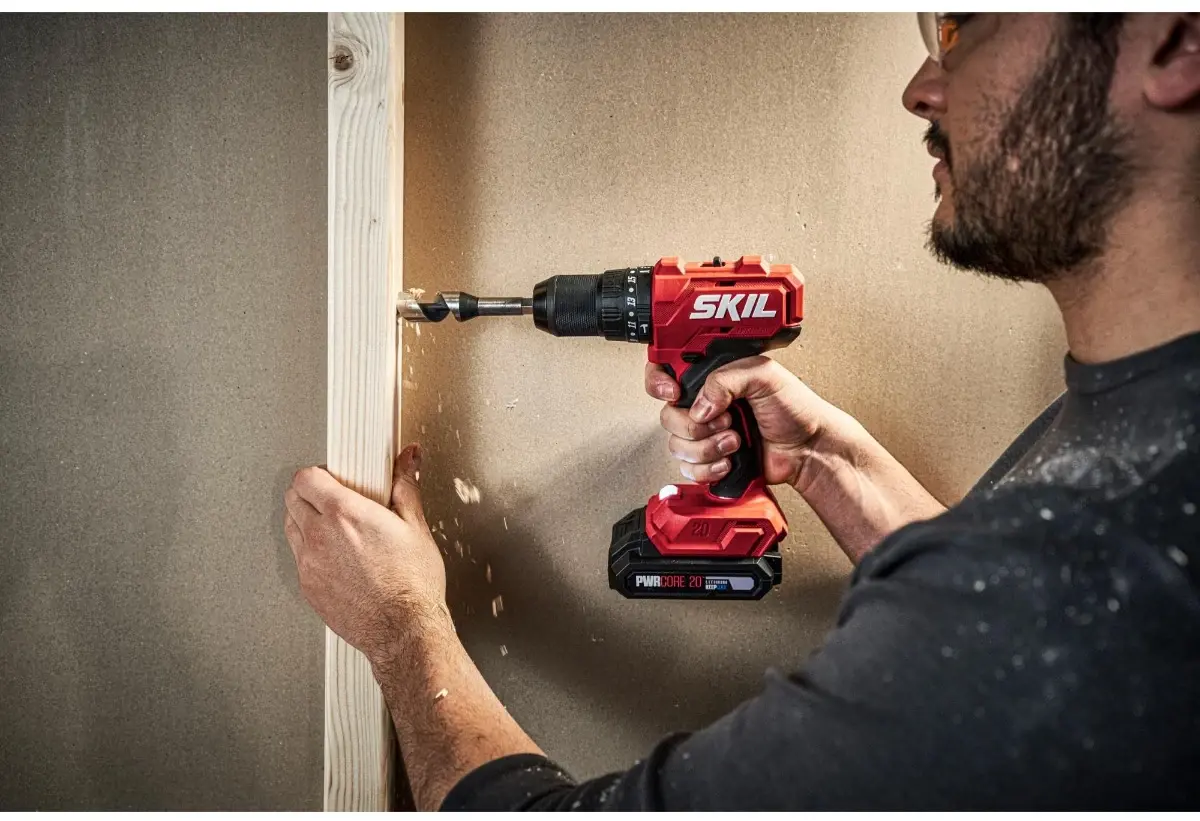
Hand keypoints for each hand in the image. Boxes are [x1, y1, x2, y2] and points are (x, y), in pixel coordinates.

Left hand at [284, 444, 447, 664]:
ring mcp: (310, 564)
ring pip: (291, 528)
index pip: (306, 478)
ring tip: (335, 529)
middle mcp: (320, 536)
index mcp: (345, 514)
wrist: (404, 631)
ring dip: (306, 521)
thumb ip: (405, 486)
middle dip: (309, 494)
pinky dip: (311, 552)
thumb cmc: (413, 584)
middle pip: (292, 499)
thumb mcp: (416, 527)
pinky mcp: (309, 588)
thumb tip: (408, 459)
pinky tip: (337, 558)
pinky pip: (299, 559)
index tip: (332, 477)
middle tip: (332, 499)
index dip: (318, 473)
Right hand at [645, 356, 846, 489]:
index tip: (674, 393)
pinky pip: (688, 469)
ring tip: (735, 441)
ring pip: (677, 445)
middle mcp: (705, 404)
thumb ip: (725, 379)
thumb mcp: (764, 376)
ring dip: (707, 448)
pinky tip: (729, 461)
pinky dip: (709, 469)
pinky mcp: (710, 460)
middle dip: (696, 425)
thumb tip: (700, 405)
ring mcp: (706, 434)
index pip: (666, 372)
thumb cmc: (796, 410)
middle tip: (726, 420)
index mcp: (713, 377)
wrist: (809, 450)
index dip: (659, 383)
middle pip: (668, 416)